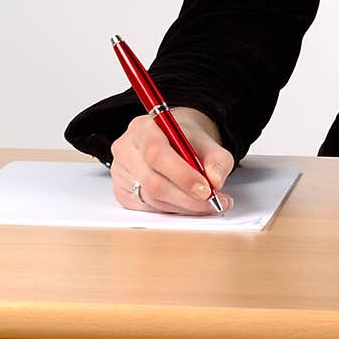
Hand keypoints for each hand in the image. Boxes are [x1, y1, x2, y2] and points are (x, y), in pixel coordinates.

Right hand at [110, 106, 234, 214]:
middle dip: (187, 198)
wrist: (173, 140)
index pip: (157, 153)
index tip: (206, 189)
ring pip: (152, 200)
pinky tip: (189, 205)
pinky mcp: (122, 192)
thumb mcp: (208, 142)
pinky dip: (173, 210)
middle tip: (213, 202)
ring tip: (208, 205)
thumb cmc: (185, 140)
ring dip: (184, 207)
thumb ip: (217, 159)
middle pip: (153, 182)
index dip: (182, 175)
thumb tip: (215, 181)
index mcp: (143, 128)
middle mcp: (126, 149)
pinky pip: (148, 209)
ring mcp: (120, 172)